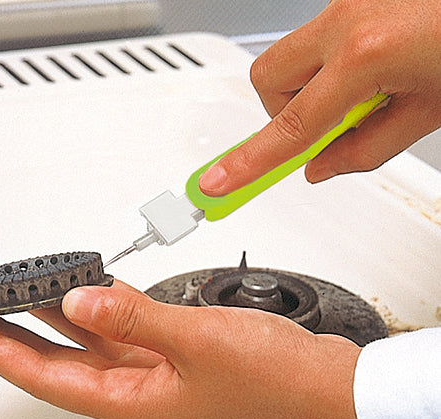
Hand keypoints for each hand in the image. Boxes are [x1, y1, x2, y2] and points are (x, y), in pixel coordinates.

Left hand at [0, 280, 368, 418]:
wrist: (328, 392)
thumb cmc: (277, 384)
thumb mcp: (198, 342)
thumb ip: (134, 317)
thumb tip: (82, 299)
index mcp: (133, 400)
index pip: (42, 374)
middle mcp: (138, 390)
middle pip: (57, 359)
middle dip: (13, 331)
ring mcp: (158, 372)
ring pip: (90, 341)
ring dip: (56, 316)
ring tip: (25, 292)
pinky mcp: (178, 353)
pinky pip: (125, 328)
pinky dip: (104, 309)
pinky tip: (92, 290)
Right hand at [199, 0, 440, 194]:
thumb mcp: (431, 109)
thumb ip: (365, 148)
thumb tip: (320, 166)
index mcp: (367, 53)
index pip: (290, 126)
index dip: (249, 161)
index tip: (218, 183)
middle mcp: (347, 18)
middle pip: (268, 80)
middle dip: (283, 111)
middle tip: (322, 125)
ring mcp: (348, 1)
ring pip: (292, 58)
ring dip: (313, 86)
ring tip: (366, 90)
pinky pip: (318, 39)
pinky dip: (332, 65)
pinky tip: (374, 66)